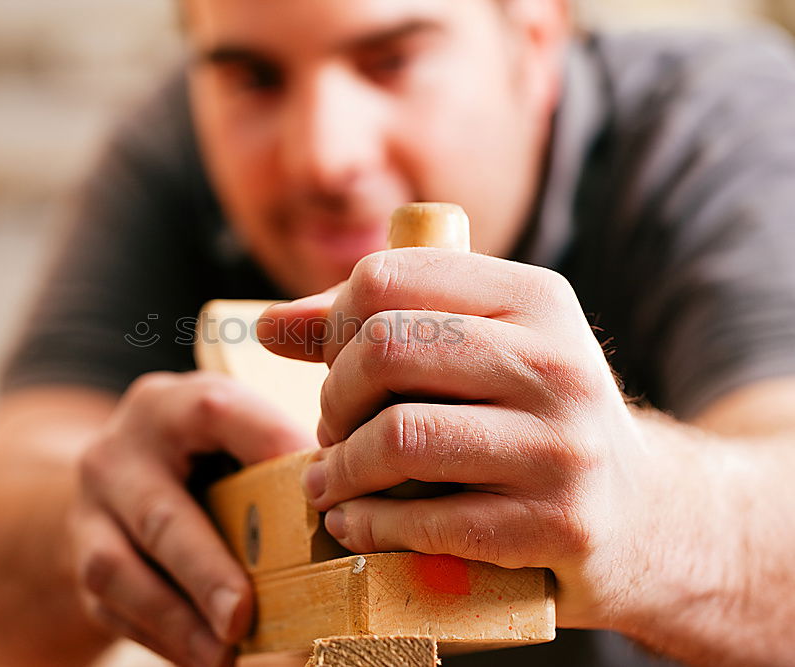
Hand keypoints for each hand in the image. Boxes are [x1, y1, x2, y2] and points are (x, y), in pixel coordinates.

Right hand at [71, 371, 314, 664]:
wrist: (114, 472)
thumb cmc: (199, 453)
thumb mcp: (227, 433)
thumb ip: (271, 454)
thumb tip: (344, 504)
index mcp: (170, 406)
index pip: (219, 414)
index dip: (273, 450)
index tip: (322, 500)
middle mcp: (120, 451)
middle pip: (160, 514)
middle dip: (206, 570)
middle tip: (243, 614)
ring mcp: (90, 507)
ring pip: (118, 569)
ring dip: (176, 619)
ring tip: (225, 653)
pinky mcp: (78, 557)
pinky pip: (109, 605)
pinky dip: (160, 636)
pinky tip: (204, 654)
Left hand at [259, 248, 665, 628]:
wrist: (645, 515)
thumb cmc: (536, 420)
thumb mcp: (480, 350)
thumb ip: (376, 326)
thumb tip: (265, 326)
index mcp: (534, 297)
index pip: (386, 276)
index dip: (333, 323)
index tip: (334, 365)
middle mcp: (555, 360)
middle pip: (384, 349)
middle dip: (333, 396)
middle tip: (332, 428)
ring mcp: (561, 446)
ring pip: (397, 435)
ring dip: (339, 467)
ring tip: (331, 480)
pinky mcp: (555, 524)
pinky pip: (423, 519)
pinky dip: (365, 523)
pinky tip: (353, 522)